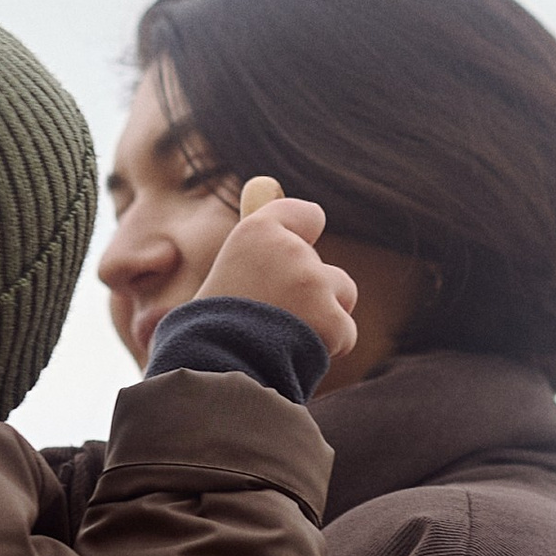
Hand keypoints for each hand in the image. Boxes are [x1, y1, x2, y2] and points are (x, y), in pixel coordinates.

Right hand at [198, 175, 358, 362]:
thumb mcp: (226, 274)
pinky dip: (328, 348)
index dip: (306, 238)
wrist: (212, 371)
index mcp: (256, 231)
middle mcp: (289, 250)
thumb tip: (267, 184)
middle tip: (274, 318)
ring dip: (325, 316)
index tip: (296, 257)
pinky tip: (294, 355)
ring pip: (343, 294)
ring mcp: (313, 284)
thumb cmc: (210, 327)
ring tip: (285, 338)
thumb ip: (257, 245)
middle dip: (311, 294)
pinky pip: (345, 332)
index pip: (308, 216)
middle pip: (325, 268)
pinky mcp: (331, 319)